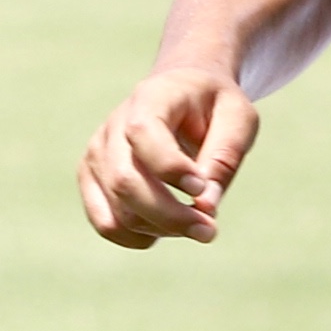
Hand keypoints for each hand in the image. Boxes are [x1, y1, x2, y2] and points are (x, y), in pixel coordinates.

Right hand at [81, 64, 261, 247]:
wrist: (183, 94)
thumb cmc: (214, 106)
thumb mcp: (238, 118)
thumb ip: (224, 157)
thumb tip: (205, 207)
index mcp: (150, 97)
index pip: (143, 134)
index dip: (171, 168)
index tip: (202, 188)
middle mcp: (114, 125)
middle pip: (125, 181)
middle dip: (170, 216)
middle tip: (209, 230)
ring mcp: (97, 154)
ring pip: (116, 210)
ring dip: (160, 230)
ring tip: (195, 225)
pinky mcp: (92, 179)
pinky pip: (106, 223)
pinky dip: (138, 237)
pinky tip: (167, 229)